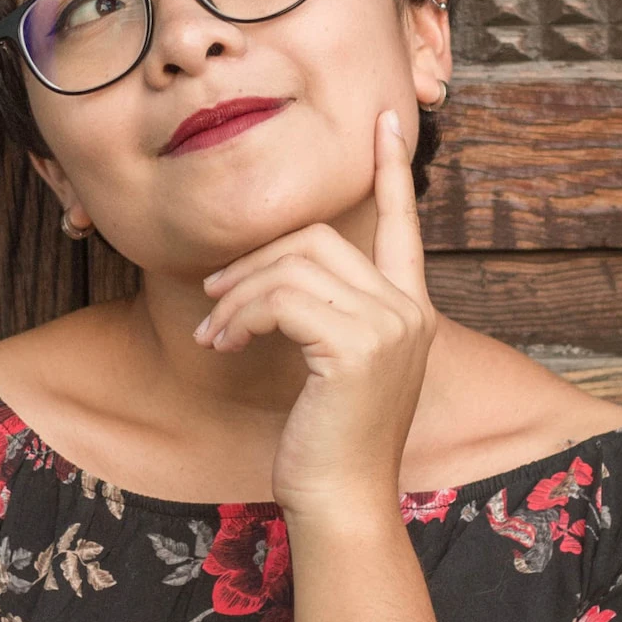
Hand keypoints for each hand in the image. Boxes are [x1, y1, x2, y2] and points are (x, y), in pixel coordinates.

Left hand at [195, 109, 434, 520]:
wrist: (339, 501)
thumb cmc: (327, 442)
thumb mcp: (332, 366)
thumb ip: (324, 314)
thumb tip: (273, 274)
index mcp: (410, 311)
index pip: (404, 224)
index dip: (393, 169)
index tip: (386, 119)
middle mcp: (409, 311)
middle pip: (319, 239)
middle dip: (254, 261)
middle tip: (213, 297)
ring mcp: (389, 326)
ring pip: (293, 265)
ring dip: (236, 294)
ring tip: (211, 332)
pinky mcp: (356, 346)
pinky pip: (280, 299)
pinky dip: (238, 315)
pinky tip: (220, 345)